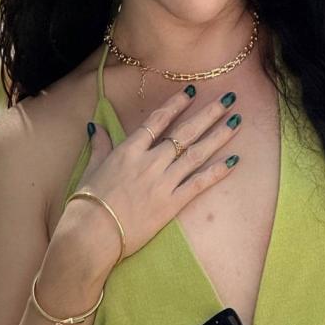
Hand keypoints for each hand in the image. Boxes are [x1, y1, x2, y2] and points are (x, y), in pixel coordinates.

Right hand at [60, 81, 243, 271]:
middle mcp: (150, 162)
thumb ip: (100, 145)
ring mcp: (162, 182)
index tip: (193, 90)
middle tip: (229, 99)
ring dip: (218, 136)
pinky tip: (233, 161)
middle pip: (185, 132)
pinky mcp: (171, 204)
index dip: (176, 104)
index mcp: (129, 150)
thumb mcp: (92, 167)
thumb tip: (95, 126)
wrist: (92, 233)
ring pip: (197, 153)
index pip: (158, 120)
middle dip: (209, 114)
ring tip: (237, 121)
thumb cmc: (87, 202)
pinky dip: (217, 172)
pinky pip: (198, 183)